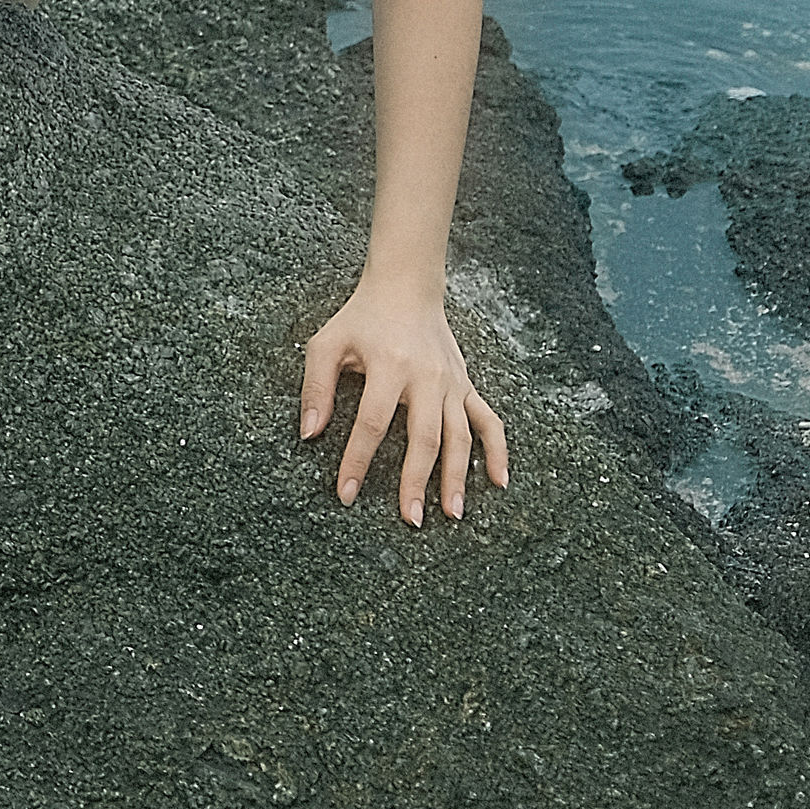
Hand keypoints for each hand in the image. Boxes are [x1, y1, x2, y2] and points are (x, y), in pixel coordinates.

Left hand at [298, 276, 510, 525]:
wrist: (406, 289)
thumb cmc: (362, 318)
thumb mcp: (327, 343)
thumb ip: (316, 388)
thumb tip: (309, 433)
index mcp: (389, 367)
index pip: (373, 423)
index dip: (358, 460)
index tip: (346, 493)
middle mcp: (426, 378)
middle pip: (425, 438)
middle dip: (417, 482)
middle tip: (409, 519)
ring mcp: (452, 383)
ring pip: (460, 437)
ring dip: (458, 477)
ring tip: (452, 514)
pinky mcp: (467, 385)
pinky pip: (489, 421)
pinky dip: (498, 451)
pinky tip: (499, 481)